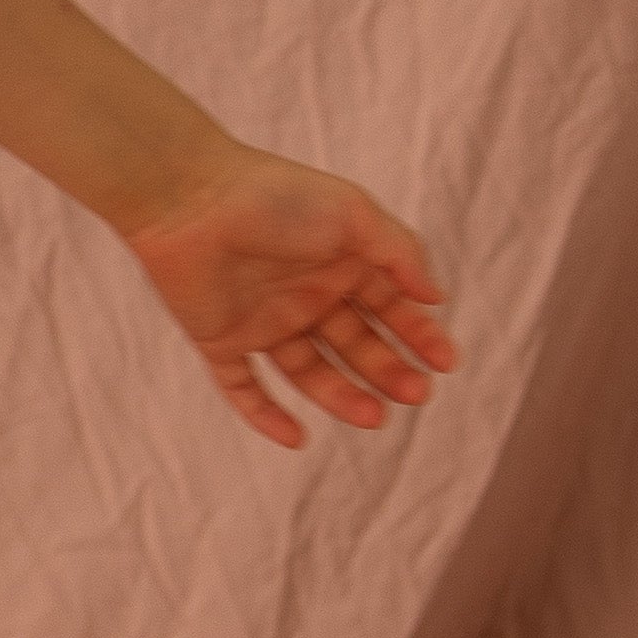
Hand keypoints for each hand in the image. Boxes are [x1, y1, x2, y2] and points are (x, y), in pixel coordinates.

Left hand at [117, 143, 458, 451]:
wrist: (191, 199)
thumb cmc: (276, 198)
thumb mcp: (353, 215)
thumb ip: (399, 253)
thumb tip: (436, 296)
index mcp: (339, 261)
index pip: (390, 307)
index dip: (420, 335)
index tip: (446, 364)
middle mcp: (306, 293)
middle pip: (356, 345)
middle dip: (388, 371)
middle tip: (416, 395)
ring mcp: (264, 320)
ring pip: (310, 372)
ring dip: (343, 396)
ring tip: (374, 418)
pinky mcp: (221, 340)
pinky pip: (243, 388)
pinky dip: (266, 416)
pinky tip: (297, 439)